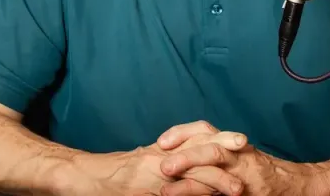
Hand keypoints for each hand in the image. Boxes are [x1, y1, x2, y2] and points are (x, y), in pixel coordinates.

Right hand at [81, 123, 247, 195]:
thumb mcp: (140, 164)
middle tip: (248, 155)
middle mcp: (158, 158)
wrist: (81, 178)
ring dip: (216, 183)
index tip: (241, 141)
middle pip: (197, 151)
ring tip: (237, 190)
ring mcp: (152, 176)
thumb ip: (163, 164)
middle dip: (224, 154)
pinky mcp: (146, 191)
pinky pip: (174, 195)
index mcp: (160, 151)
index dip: (218, 139)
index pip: (193, 139)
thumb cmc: (110, 175)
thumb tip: (185, 174)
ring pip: (191, 176)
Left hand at [157, 121, 315, 195]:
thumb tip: (182, 160)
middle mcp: (239, 154)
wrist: (297, 185)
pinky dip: (203, 195)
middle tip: (161, 165)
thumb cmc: (263, 174)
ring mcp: (245, 173)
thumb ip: (217, 157)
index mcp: (232, 144)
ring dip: (191, 180)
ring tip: (167, 191)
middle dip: (184, 154)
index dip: (182, 133)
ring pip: (218, 166)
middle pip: (210, 146)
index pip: (204, 131)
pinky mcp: (248, 190)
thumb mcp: (239, 159)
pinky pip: (225, 191)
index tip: (160, 141)